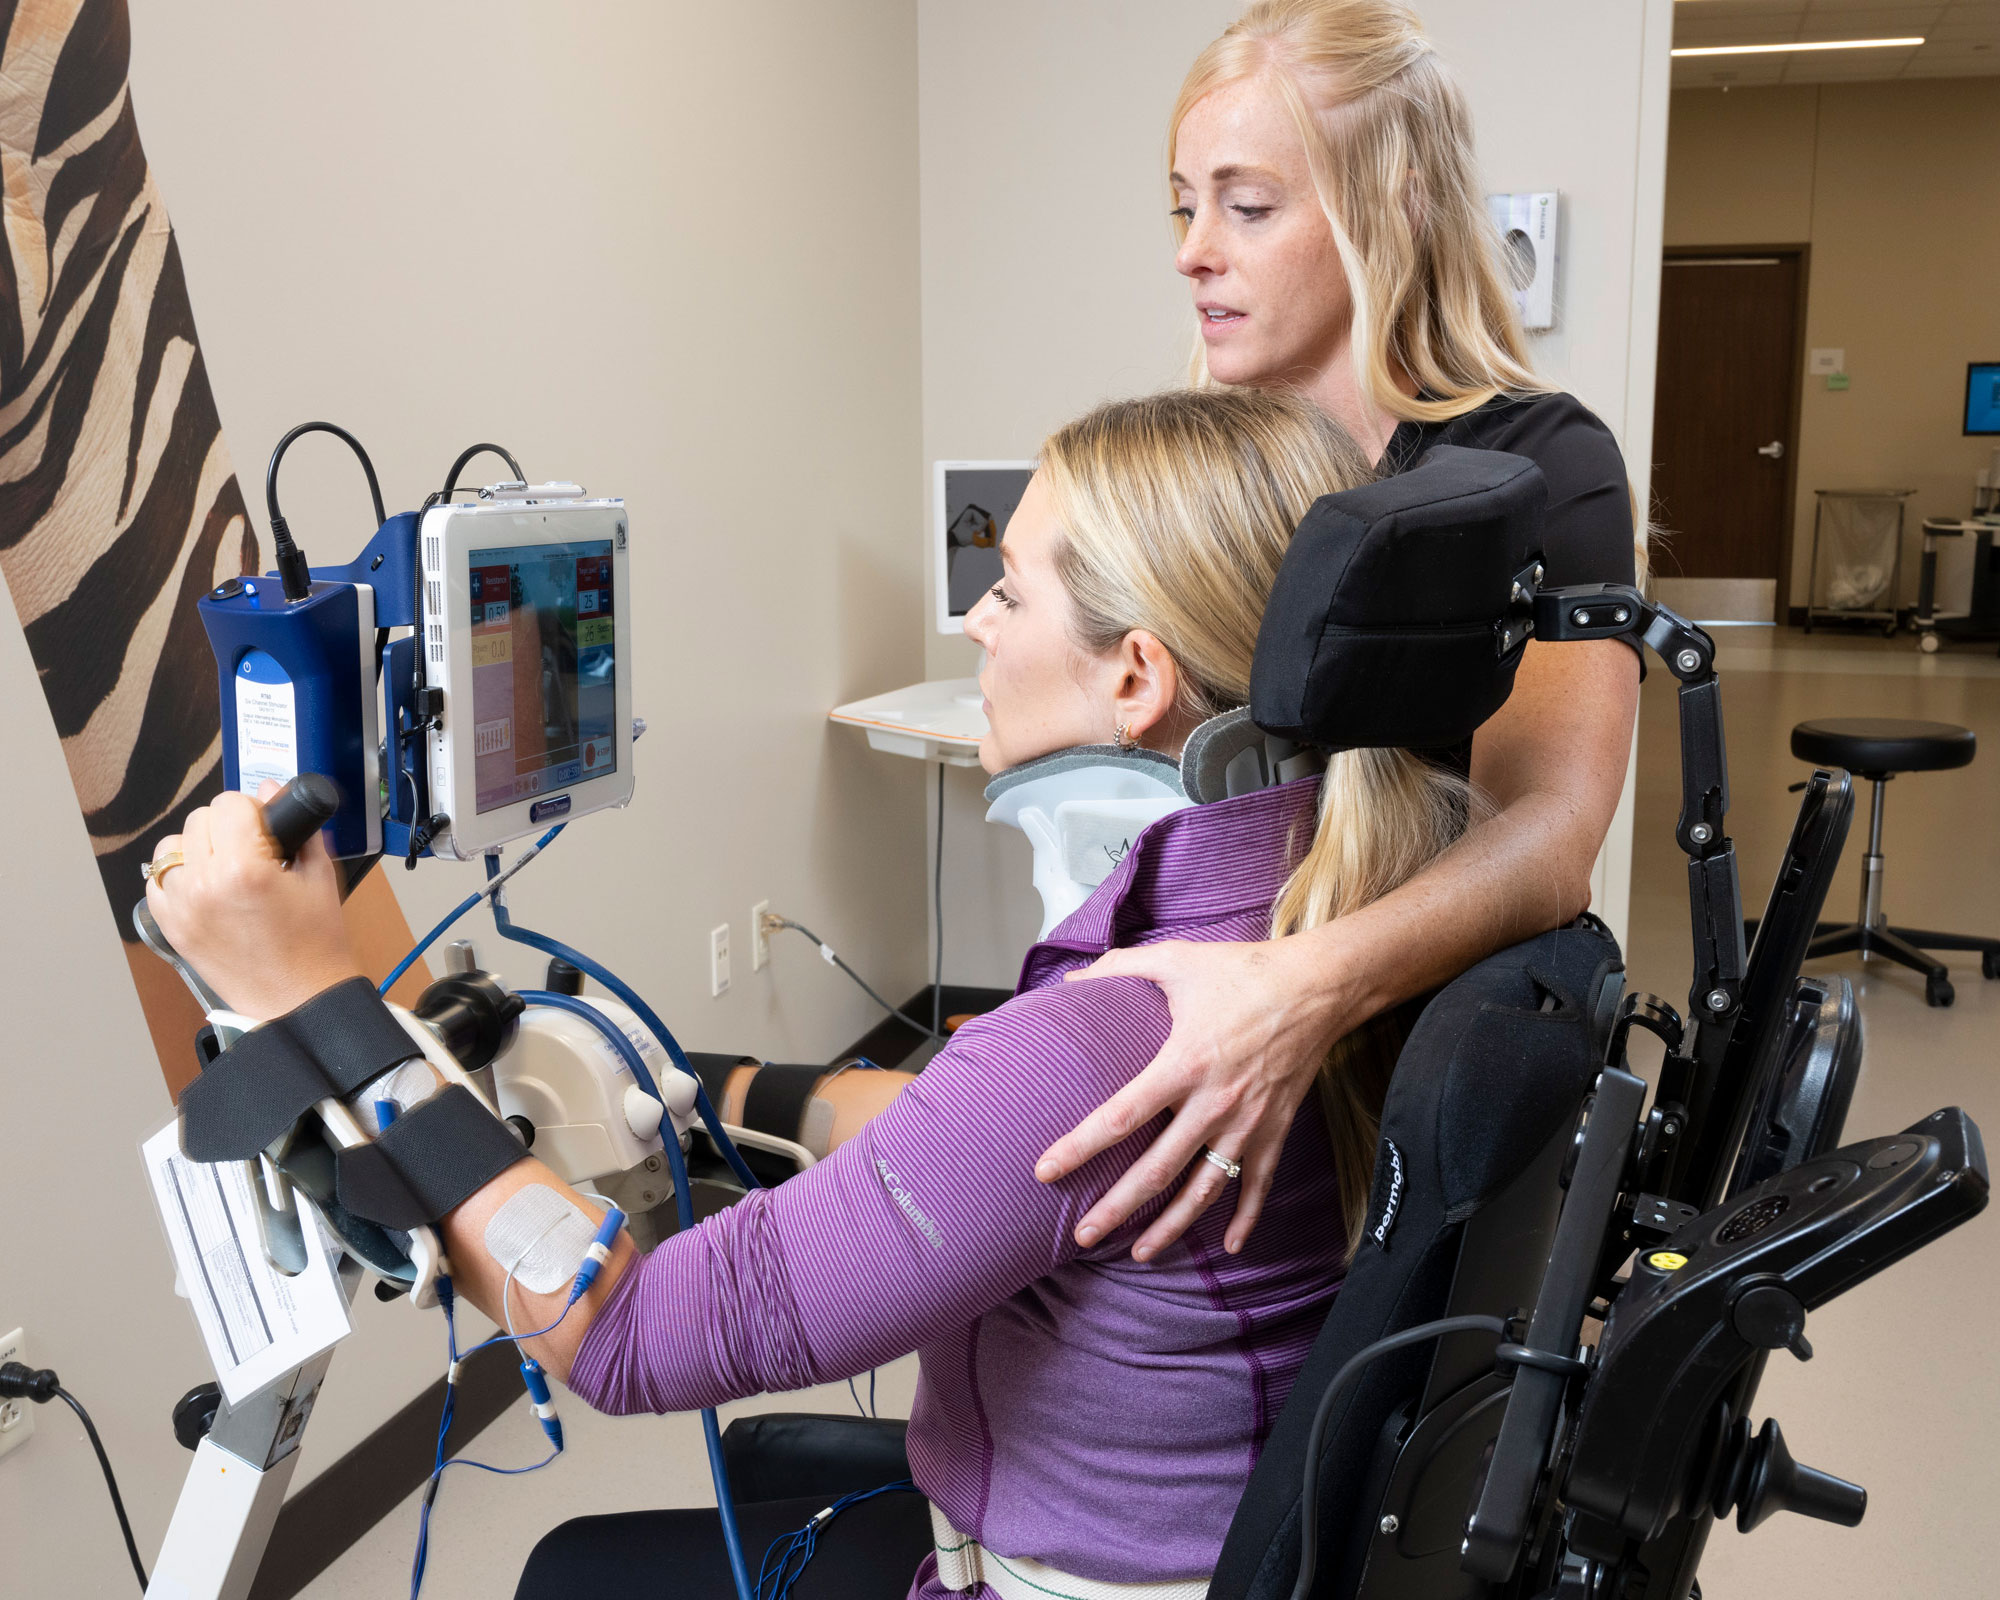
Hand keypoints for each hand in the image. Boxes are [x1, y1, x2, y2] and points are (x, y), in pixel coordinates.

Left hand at [146, 781, 360, 1020]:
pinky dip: (177, 877)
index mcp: (244, 869)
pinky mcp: (171, 926)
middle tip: (252, 850)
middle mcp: (204, 885)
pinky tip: (205, 887)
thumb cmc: (315, 945)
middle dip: (227, 827)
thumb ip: (297, 828)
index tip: (266, 827)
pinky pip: (156, 881)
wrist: (299, 999)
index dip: (254, 810)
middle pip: (199, 819)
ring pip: (171, 846)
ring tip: (224, 868)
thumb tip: (272, 791)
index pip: (230, 804)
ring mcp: (181, 907)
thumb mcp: (320, 877)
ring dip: (197, 848)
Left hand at [1038, 935, 1359, 1259]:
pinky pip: (1258, 1184)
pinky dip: (1246, 1219)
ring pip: (1204, 1190)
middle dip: (1118, 1208)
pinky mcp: (1276, 1129)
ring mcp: (1247, 1123)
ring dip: (1171, 1226)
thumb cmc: (1242, 971)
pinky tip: (1228, 1247)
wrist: (1317, 985)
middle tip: (1085, 1236)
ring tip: (1140, 1253)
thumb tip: (1069, 981)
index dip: (1079, 1147)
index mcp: (1183, 1063)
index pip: (1119, 1117)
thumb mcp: (1176, 960)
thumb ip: (1119, 968)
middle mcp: (1213, 1103)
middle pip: (1157, 1170)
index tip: (1046, 1171)